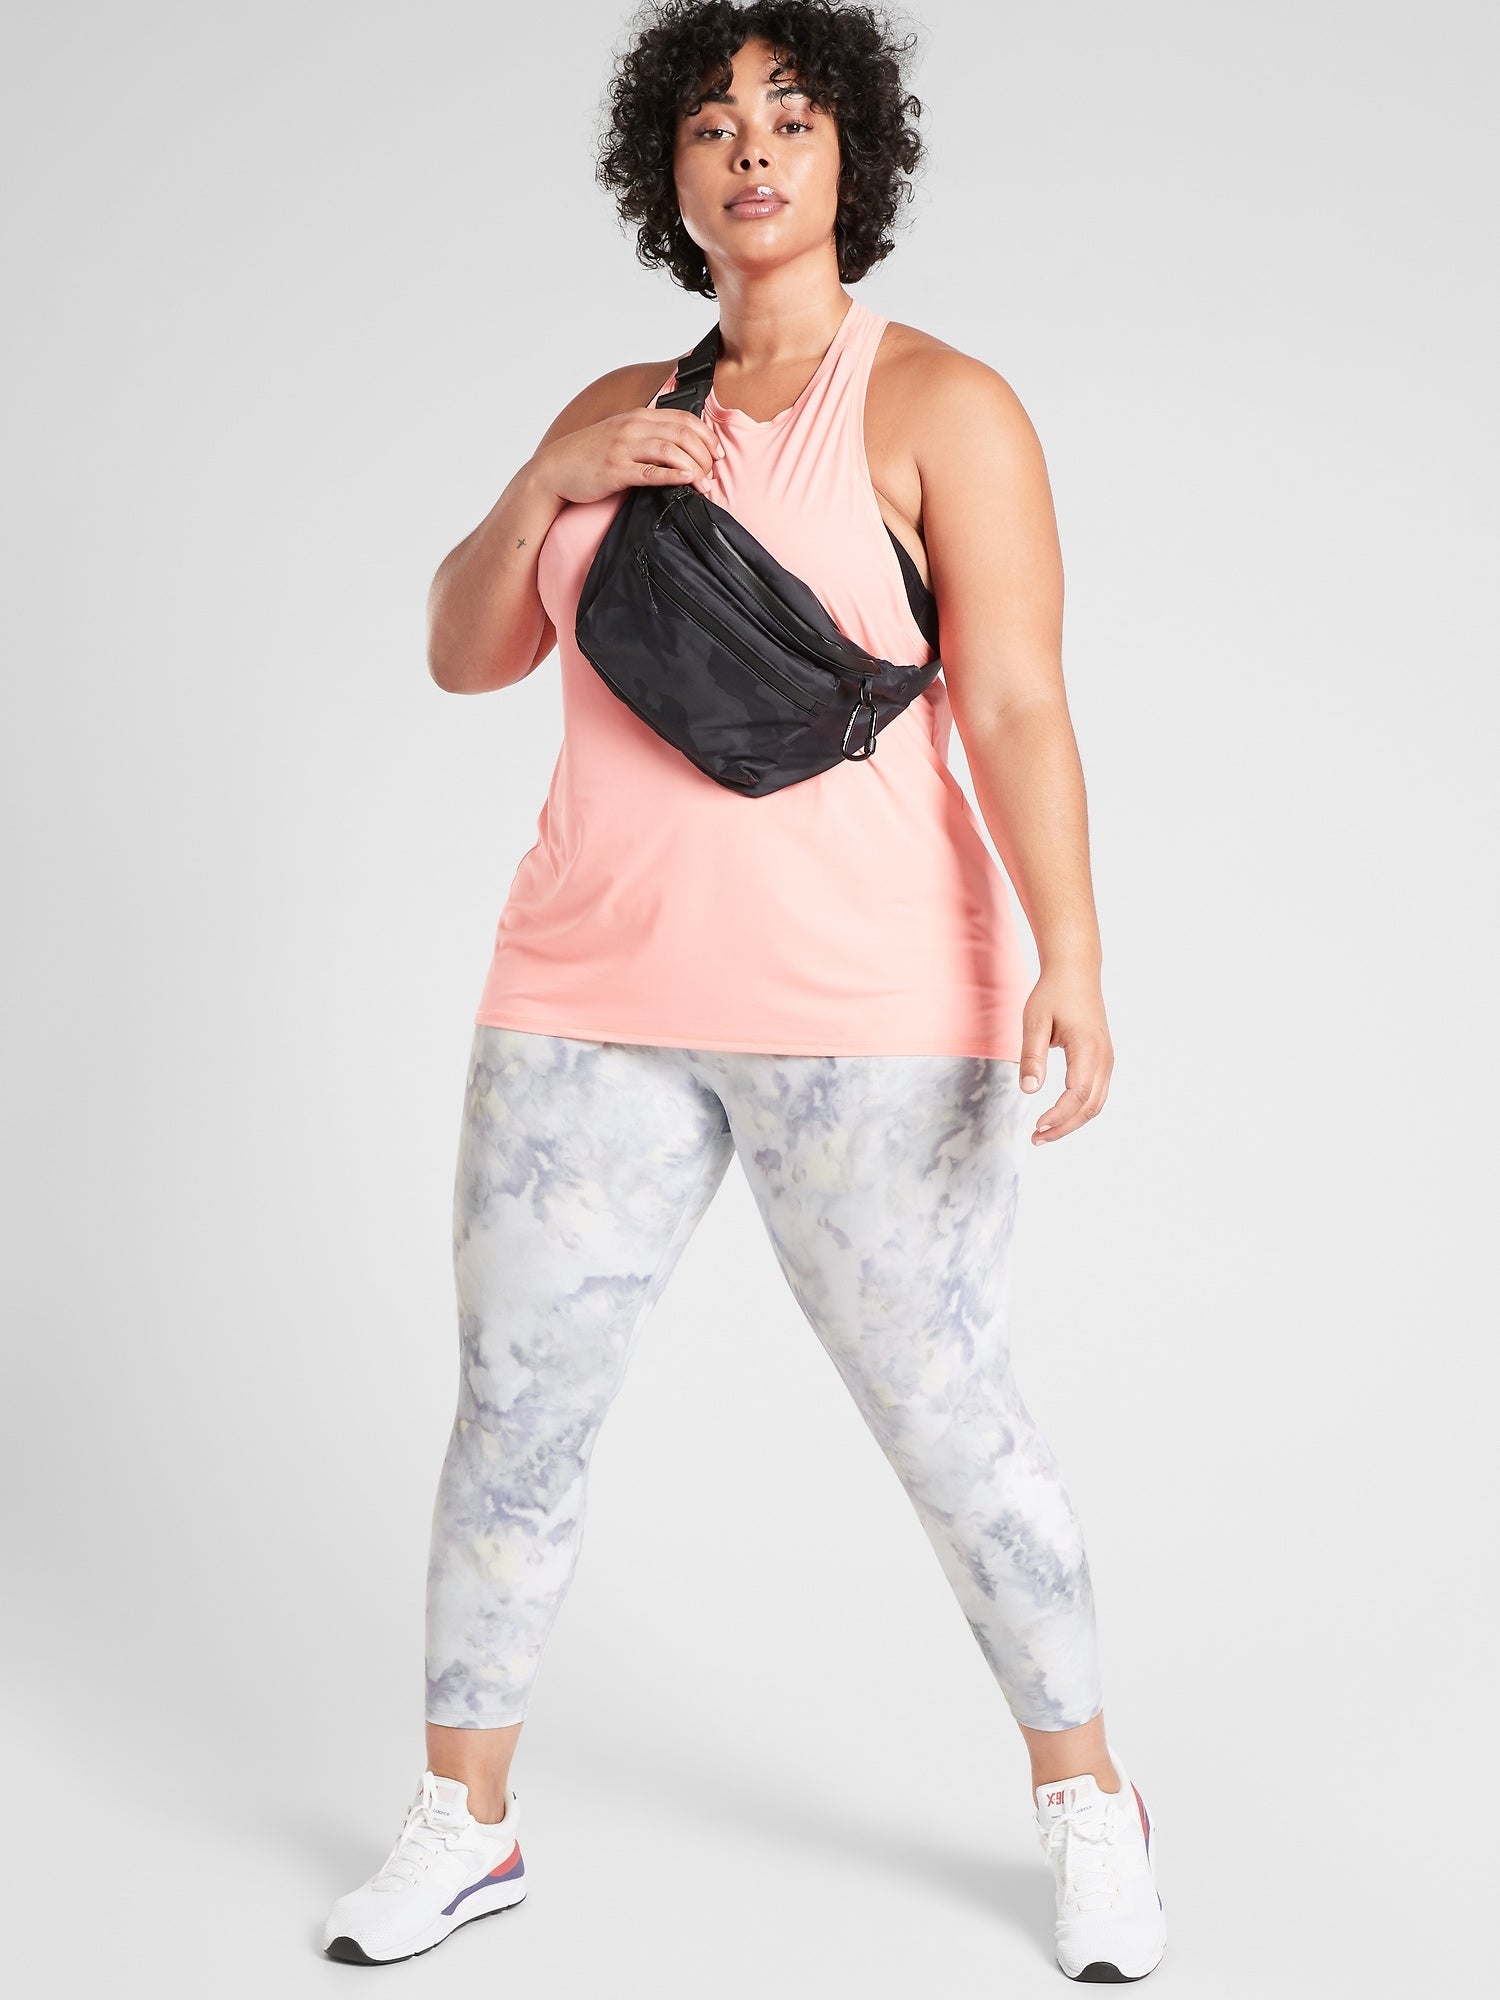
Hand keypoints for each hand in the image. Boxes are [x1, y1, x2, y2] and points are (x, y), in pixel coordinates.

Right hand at [531, 408, 723, 507]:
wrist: (555, 469)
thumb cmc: (590, 456)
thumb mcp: (621, 436)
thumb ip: (648, 437)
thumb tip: (679, 448)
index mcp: (637, 417)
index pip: (684, 418)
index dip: (707, 435)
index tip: (718, 453)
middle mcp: (632, 427)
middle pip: (683, 433)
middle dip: (705, 453)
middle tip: (714, 472)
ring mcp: (623, 448)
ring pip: (671, 451)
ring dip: (695, 467)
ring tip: (706, 484)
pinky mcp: (616, 470)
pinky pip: (650, 472)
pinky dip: (673, 475)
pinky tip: (688, 481)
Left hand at [1018, 966, 1113, 1143]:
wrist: (1076, 972)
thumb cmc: (1053, 993)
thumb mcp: (1034, 1021)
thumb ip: (1032, 1056)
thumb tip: (1028, 1091)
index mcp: (1087, 1049)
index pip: (1076, 1095)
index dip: (1058, 1116)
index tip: (1036, 1126)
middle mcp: (1103, 1058)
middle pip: (1089, 1107)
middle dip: (1064, 1127)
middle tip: (1037, 1138)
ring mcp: (1107, 1060)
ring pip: (1096, 1103)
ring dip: (1072, 1122)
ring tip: (1045, 1132)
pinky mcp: (1103, 1059)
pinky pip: (1097, 1093)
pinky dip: (1079, 1109)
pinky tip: (1059, 1114)